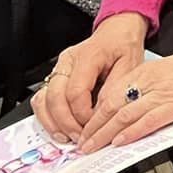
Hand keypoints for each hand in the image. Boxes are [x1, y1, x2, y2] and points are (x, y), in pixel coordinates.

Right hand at [34, 13, 146, 144]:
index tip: (94, 126)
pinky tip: (60, 129)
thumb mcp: (130, 65)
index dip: (83, 114)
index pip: (76, 91)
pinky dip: (48, 117)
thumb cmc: (123, 47)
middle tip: (80, 138)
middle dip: (66, 123)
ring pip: (43, 100)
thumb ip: (115, 88)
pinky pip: (42, 100)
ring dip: (53, 122)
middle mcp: (67, 62)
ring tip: (68, 137)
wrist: (116, 33)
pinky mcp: (55, 78)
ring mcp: (58, 69)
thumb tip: (101, 113)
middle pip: (55, 97)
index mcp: (87, 56)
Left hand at [76, 35, 172, 152]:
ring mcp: (163, 92)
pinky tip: (119, 143)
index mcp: (147, 71)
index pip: (110, 94)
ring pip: (123, 114)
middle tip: (80, 145)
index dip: (93, 114)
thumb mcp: (171, 72)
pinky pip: (148, 120)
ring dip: (103, 134)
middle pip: (110, 105)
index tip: (84, 130)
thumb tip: (135, 109)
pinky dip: (131, 132)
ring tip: (90, 149)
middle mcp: (149, 81)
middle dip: (92, 127)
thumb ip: (152, 87)